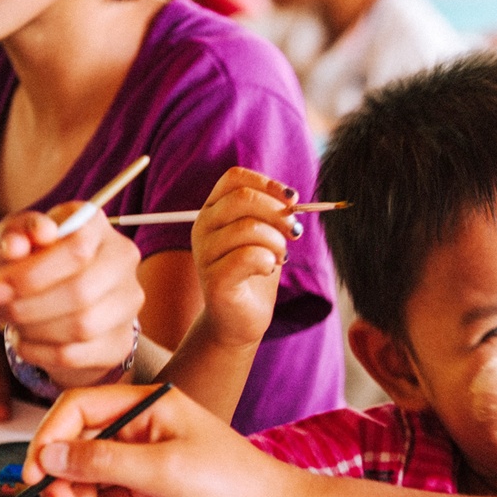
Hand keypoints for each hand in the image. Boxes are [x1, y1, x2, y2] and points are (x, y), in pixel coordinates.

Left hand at [0, 207, 143, 388]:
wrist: (59, 299)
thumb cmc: (33, 262)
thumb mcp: (16, 241)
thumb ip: (13, 236)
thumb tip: (16, 246)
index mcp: (97, 226)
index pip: (78, 247)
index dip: (34, 272)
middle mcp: (122, 259)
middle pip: (82, 290)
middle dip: (29, 305)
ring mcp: (129, 301)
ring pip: (83, 325)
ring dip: (34, 329)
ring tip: (12, 323)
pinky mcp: (121, 338)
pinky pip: (78, 354)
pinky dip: (40, 352)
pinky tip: (25, 341)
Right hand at [27, 384, 297, 496]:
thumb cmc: (237, 485)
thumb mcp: (164, 470)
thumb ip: (103, 461)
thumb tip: (51, 454)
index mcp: (150, 406)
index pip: (78, 409)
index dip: (49, 439)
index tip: (35, 475)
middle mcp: (143, 430)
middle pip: (76, 450)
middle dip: (65, 486)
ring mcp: (145, 462)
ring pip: (87, 482)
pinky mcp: (149, 491)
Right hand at [191, 167, 299, 350]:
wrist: (240, 318)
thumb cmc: (254, 272)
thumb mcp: (266, 235)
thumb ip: (272, 214)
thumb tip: (290, 199)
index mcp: (214, 210)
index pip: (235, 178)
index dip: (267, 183)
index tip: (292, 200)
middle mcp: (203, 226)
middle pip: (244, 198)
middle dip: (278, 213)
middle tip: (294, 233)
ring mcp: (204, 253)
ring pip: (248, 228)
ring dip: (276, 242)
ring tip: (280, 257)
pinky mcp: (213, 279)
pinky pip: (248, 256)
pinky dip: (268, 260)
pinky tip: (268, 268)